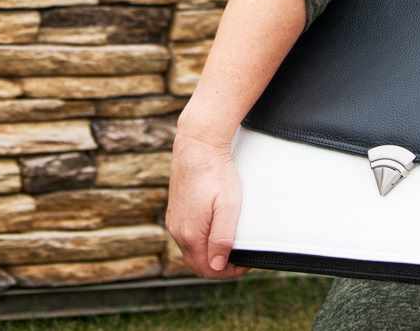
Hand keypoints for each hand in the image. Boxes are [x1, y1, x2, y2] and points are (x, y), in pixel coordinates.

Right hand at [165, 131, 247, 279]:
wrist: (197, 146)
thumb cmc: (216, 174)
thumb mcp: (228, 207)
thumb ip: (222, 239)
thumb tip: (217, 266)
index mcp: (191, 234)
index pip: (208, 270)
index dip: (228, 272)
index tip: (245, 263)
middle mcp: (178, 231)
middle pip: (198, 263)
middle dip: (219, 266)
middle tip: (239, 257)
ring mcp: (174, 221)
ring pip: (191, 250)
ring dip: (209, 253)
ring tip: (230, 244)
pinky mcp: (175, 211)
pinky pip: (186, 236)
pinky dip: (201, 241)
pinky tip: (214, 229)